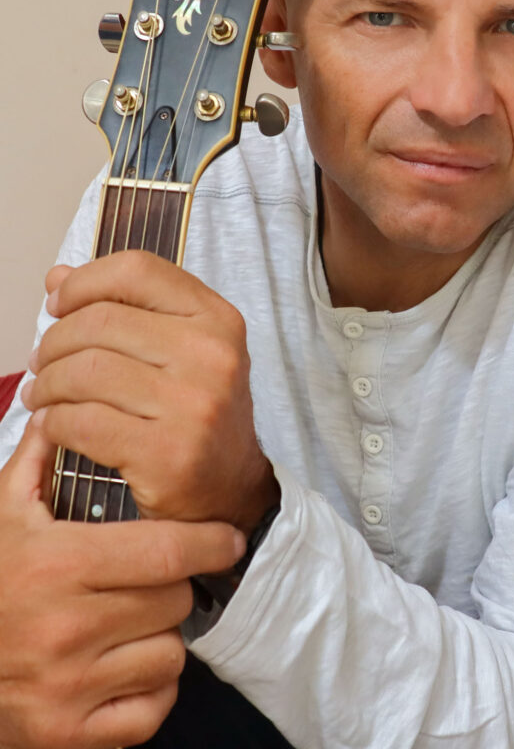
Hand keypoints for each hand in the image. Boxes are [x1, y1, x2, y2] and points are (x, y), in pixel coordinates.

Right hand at [0, 414, 243, 748]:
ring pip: (168, 653)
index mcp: (56, 566)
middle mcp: (65, 629)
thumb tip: (62, 408)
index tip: (228, 539)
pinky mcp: (71, 735)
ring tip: (126, 623)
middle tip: (147, 581)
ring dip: (158, 637)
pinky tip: (120, 666)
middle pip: (174, 599)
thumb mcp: (3, 514)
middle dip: (171, 585)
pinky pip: (152, 708)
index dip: (208, 540)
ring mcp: (69, 688)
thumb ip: (36, 460)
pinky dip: (148, 689)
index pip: (164, 550)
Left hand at [22, 251, 279, 533]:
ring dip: (46, 384)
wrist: (230, 486)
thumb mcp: (179, 347)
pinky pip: (82, 423)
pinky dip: (53, 422)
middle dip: (54, 342)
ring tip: (40, 394)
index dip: (84, 283)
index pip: (137, 270)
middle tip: (40, 361)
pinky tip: (52, 424)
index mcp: (217, 319)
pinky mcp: (167, 454)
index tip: (58, 304)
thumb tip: (58, 277)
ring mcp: (192, 406)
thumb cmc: (197, 410)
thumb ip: (124, 306)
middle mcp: (211, 356)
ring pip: (85, 372)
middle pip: (101, 322)